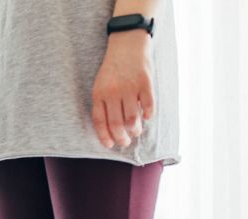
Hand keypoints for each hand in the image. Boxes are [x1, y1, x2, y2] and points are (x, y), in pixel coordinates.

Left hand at [91, 30, 155, 148]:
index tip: (110, 145)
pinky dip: (148, 115)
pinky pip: (148, 106)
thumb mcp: (101, 84)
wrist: (127, 43)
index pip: (100, 121)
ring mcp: (129, 88)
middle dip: (121, 138)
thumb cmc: (113, 68)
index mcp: (99, 94)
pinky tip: (147, 117)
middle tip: (126, 142)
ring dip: (135, 130)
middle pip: (117, 123)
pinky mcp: (145, 83)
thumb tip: (112, 128)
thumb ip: (104, 104)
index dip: (105, 136)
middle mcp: (113, 92)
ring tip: (136, 132)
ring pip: (133, 119)